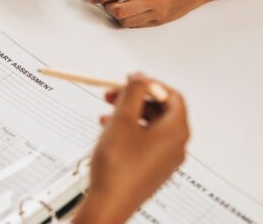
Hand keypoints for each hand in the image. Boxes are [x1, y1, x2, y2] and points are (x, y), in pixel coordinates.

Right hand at [74, 74, 188, 223]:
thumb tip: (141, 78)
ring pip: (150, 125)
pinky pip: (144, 141)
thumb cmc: (117, 168)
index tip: (131, 81)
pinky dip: (128, 130)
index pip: (172, 96)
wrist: (108, 203)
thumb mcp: (122, 119)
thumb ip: (133, 93)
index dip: (150, 84)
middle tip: (114, 94)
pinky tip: (109, 131)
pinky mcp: (152, 168)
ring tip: (106, 112)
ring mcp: (164, 159)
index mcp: (175, 132)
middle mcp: (175, 146)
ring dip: (129, 114)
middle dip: (135, 98)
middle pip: (160, 110)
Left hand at [88, 0, 210, 26]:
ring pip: (127, 21)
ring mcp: (158, 12)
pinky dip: (127, 20)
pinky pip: (137, 25)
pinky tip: (127, 12)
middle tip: (104, 3)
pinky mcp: (160, 22)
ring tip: (116, 7)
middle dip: (108, 8)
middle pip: (120, 11)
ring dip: (117, 16)